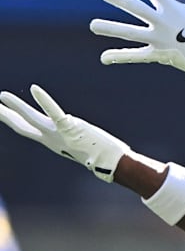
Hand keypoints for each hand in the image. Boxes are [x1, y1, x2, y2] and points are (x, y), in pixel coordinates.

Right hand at [0, 85, 129, 182]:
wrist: (109, 162)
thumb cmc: (99, 154)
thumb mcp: (78, 145)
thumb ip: (70, 137)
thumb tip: (71, 132)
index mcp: (52, 142)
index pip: (27, 130)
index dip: (13, 120)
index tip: (3, 112)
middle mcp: (51, 139)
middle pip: (22, 126)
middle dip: (5, 116)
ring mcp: (58, 133)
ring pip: (31, 118)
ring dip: (16, 106)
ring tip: (2, 96)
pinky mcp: (69, 127)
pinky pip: (54, 111)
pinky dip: (44, 100)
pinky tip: (35, 88)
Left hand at [90, 0, 184, 78]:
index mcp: (173, 8)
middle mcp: (163, 23)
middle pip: (136, 8)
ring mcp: (159, 40)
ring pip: (131, 33)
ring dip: (111, 29)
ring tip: (93, 26)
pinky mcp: (159, 54)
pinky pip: (137, 56)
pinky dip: (121, 57)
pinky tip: (104, 57)